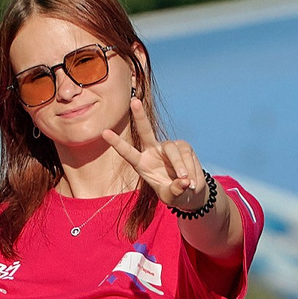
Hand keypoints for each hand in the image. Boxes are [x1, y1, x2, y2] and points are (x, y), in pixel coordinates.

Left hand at [102, 99, 210, 213]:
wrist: (190, 191)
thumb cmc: (174, 193)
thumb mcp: (171, 197)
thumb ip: (174, 190)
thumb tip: (184, 181)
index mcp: (142, 163)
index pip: (128, 152)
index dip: (117, 143)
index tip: (104, 132)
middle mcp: (153, 151)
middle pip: (145, 131)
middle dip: (140, 116)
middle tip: (134, 101)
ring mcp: (168, 147)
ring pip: (172, 151)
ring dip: (180, 167)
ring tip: (187, 183)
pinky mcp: (183, 146)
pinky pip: (186, 155)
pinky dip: (192, 170)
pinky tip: (193, 182)